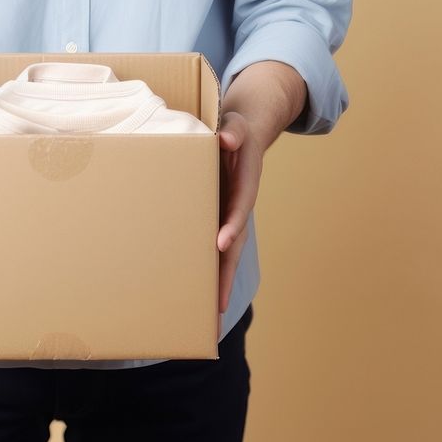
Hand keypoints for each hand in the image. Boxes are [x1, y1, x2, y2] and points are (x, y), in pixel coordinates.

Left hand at [216, 111, 264, 336]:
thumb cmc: (235, 130)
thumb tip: (226, 138)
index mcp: (244, 184)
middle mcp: (238, 206)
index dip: (232, 225)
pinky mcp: (217, 219)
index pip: (239, 207)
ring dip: (218, 283)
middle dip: (227, 274)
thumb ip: (233, 132)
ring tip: (208, 316)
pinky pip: (213, 248)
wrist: (241, 134)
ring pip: (226, 254)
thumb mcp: (236, 125)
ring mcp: (228, 216)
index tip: (222, 243)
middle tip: (218, 304)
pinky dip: (209, 270)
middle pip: (235, 244)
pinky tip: (197, 294)